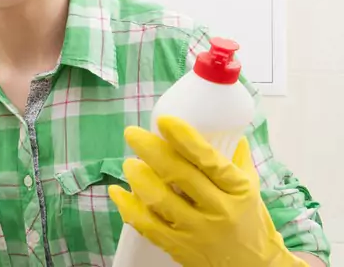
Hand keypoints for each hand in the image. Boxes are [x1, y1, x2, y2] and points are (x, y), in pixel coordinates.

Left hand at [108, 116, 305, 266]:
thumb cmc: (251, 223)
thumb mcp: (252, 189)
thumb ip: (236, 159)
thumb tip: (227, 128)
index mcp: (238, 189)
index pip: (209, 160)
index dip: (184, 138)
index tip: (165, 121)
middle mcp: (219, 210)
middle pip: (178, 175)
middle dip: (150, 150)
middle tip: (132, 134)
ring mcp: (197, 231)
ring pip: (159, 199)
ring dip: (138, 177)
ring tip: (129, 164)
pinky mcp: (179, 248)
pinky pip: (146, 225)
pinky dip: (128, 207)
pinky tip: (117, 192)